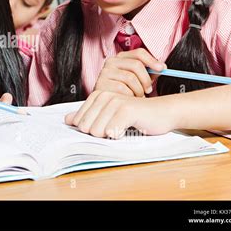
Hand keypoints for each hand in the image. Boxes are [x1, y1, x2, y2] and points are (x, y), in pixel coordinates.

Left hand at [64, 91, 178, 138]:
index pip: (80, 122)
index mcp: (97, 96)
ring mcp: (114, 102)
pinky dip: (120, 135)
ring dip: (112, 135)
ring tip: (124, 126)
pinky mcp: (126, 110)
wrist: (162, 112)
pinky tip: (130, 127)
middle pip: (86, 128)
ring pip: (97, 132)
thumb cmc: (136, 116)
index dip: (94, 129)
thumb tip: (67, 120)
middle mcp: (103, 96)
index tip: (109, 124)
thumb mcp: (109, 115)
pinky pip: (112, 132)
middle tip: (117, 126)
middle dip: (101, 133)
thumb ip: (89, 116)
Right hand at [94, 48, 165, 96]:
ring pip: (131, 78)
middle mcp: (111, 62)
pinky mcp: (101, 84)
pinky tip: (127, 99)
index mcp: (120, 58)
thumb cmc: (123, 91)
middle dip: (146, 79)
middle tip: (148, 90)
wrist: (106, 104)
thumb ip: (149, 72)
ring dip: (138, 91)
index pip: (139, 53)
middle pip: (136, 65)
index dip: (152, 60)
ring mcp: (105, 72)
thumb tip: (162, 67)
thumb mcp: (137, 79)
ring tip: (136, 96)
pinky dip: (129, 96)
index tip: (162, 68)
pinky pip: (123, 89)